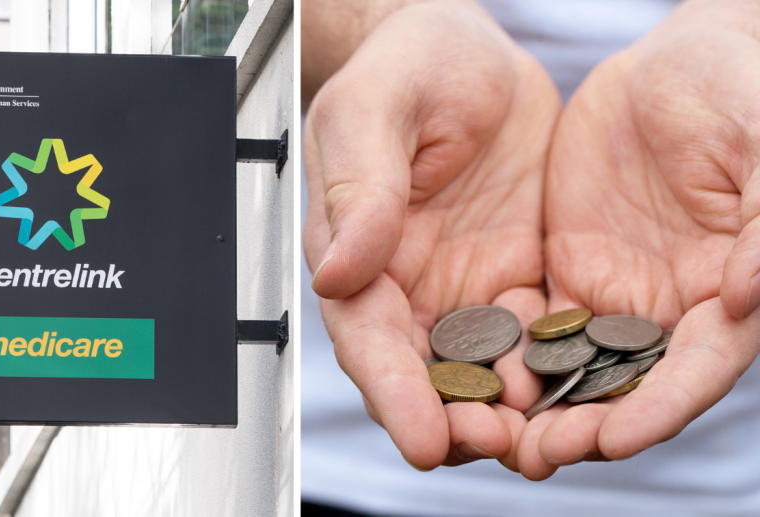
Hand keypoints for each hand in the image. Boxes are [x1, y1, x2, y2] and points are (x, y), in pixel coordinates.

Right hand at [303, 0, 560, 469]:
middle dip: (453, 419)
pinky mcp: (513, 278)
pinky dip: (551, 370)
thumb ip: (360, 192)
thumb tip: (338, 270)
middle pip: (423, 374)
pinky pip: (534, 337)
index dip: (393, 392)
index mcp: (357, 253)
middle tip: (494, 443)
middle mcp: (405, 286)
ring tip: (542, 438)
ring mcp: (461, 288)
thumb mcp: (372, 114)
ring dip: (507, 410)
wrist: (466, 56)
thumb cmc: (404, 71)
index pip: (368, 338)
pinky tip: (578, 384)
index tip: (421, 438)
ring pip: (480, 372)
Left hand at [522, 0, 759, 479]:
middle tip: (535, 455)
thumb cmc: (736, 96)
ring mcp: (614, 295)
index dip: (659, 408)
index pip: (695, 369)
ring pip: (572, 368)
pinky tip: (468, 376)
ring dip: (535, 407)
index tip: (613, 439)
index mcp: (727, 293)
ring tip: (491, 436)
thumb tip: (748, 300)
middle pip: (627, 388)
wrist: (672, 68)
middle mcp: (669, 310)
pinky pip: (531, 325)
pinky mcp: (566, 274)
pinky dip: (505, 356)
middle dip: (583, 426)